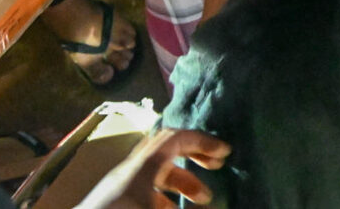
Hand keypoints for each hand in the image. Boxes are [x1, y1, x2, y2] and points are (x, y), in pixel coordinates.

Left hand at [74, 128, 229, 208]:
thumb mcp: (156, 208)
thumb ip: (186, 205)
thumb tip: (214, 205)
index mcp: (141, 168)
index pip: (176, 138)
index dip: (203, 141)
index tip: (225, 153)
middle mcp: (129, 171)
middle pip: (166, 151)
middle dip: (193, 157)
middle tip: (215, 169)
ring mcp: (119, 186)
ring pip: (154, 173)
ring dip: (180, 181)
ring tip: (199, 201)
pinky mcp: (114, 200)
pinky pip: (143, 190)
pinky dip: (163, 196)